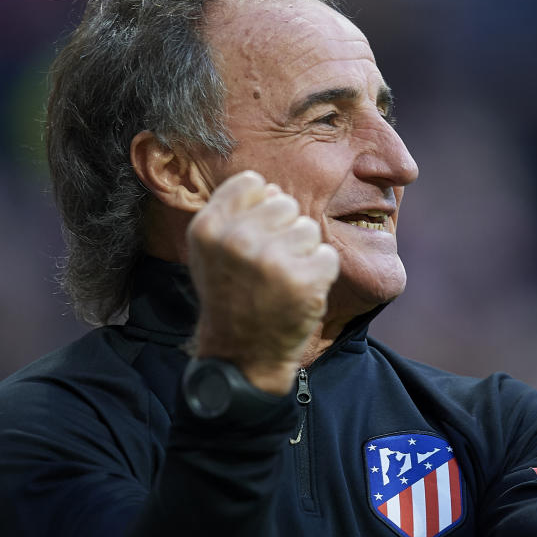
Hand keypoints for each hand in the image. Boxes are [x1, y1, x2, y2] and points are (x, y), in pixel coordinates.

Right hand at [186, 171, 339, 393]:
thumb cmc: (230, 296)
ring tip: (282, 279)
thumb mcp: (211, 251)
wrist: (242, 353)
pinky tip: (299, 293)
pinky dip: (320, 274)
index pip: (252, 182)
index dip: (261, 207)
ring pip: (309, 229)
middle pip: (285, 203)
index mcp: (208, 228)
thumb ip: (235, 213)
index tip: (256, 235)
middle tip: (270, 265)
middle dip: (285, 231)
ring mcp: (271, 261)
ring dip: (303, 253)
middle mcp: (237, 240)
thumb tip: (272, 188)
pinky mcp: (303, 280)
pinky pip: (328, 256)